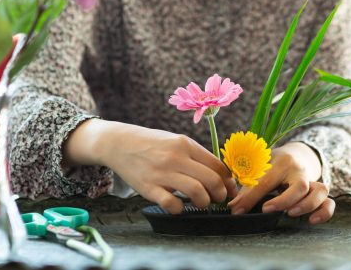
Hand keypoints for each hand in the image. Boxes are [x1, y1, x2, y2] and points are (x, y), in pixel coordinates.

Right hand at [64, 119, 236, 213]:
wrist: (119, 143)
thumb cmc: (152, 144)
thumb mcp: (176, 141)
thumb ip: (196, 155)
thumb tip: (220, 174)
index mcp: (186, 144)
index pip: (217, 165)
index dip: (228, 181)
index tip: (230, 189)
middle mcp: (176, 158)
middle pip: (211, 180)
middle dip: (220, 194)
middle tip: (218, 199)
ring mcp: (162, 173)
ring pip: (197, 193)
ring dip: (204, 202)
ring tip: (201, 203)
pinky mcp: (149, 188)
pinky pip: (173, 204)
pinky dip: (180, 208)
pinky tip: (178, 205)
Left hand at [227, 142, 334, 223]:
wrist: (297, 154)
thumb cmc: (274, 163)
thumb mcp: (259, 167)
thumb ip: (247, 186)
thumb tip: (234, 206)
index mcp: (280, 161)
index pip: (266, 181)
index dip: (250, 197)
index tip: (238, 210)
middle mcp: (300, 170)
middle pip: (300, 185)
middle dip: (284, 200)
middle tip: (266, 210)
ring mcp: (312, 180)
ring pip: (320, 191)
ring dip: (307, 205)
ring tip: (291, 214)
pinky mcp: (320, 191)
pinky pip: (329, 201)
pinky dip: (324, 212)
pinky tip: (312, 221)